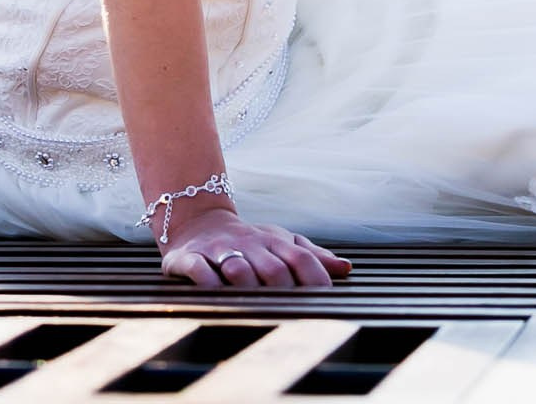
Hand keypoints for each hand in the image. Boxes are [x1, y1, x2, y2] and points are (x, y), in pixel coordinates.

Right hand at [159, 203, 351, 288]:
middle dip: (283, 290)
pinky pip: (198, 269)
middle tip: (289, 313)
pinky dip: (207, 282)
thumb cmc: (249, 240)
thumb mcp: (280, 242)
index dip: (316, 280)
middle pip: (273, 269)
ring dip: (248, 286)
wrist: (198, 222)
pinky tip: (214, 294)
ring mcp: (219, 250)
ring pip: (237, 268)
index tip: (324, 301)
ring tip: (254, 304)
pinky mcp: (189, 258)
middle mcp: (249, 244)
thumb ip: (312, 256)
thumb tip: (346, 269)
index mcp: (274, 242)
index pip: (302, 259)